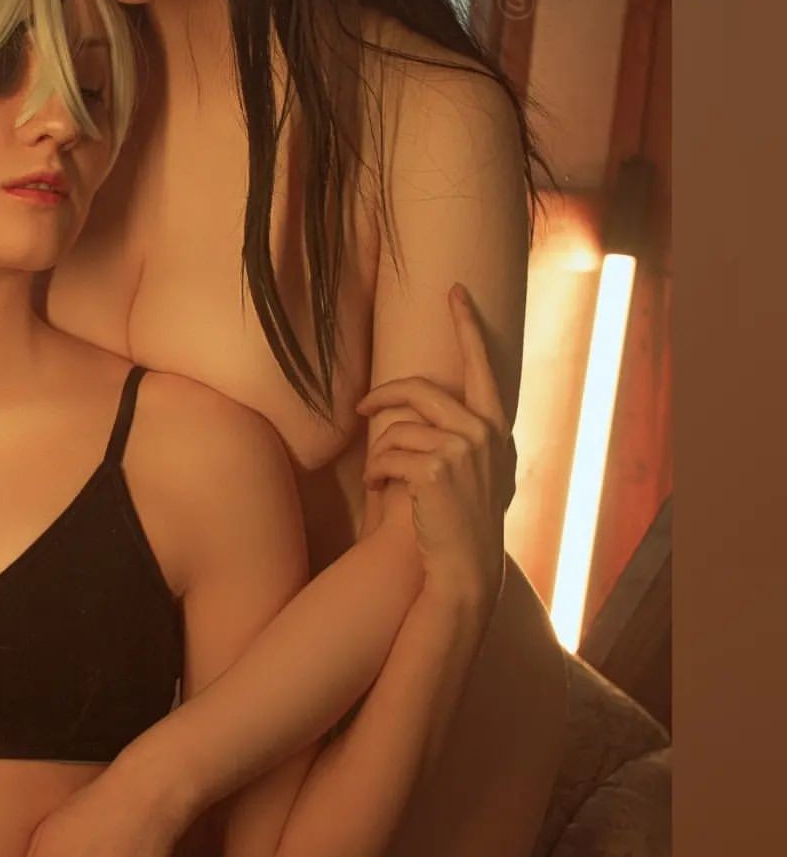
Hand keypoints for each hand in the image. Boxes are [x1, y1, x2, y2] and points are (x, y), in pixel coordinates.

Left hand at [355, 282, 514, 612]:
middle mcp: (484, 431)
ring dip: (378, 453)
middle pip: (418, 390)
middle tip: (361, 406)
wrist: (465, 565)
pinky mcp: (434, 469)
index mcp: (496, 426)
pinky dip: (375, 472)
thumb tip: (424, 408)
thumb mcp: (480, 470)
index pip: (482, 364)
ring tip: (379, 476)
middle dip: (382, 396)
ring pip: (396, 428)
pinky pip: (387, 455)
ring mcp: (461, 449)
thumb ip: (465, 435)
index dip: (466, 325)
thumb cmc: (465, 518)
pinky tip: (379, 489)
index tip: (454, 292)